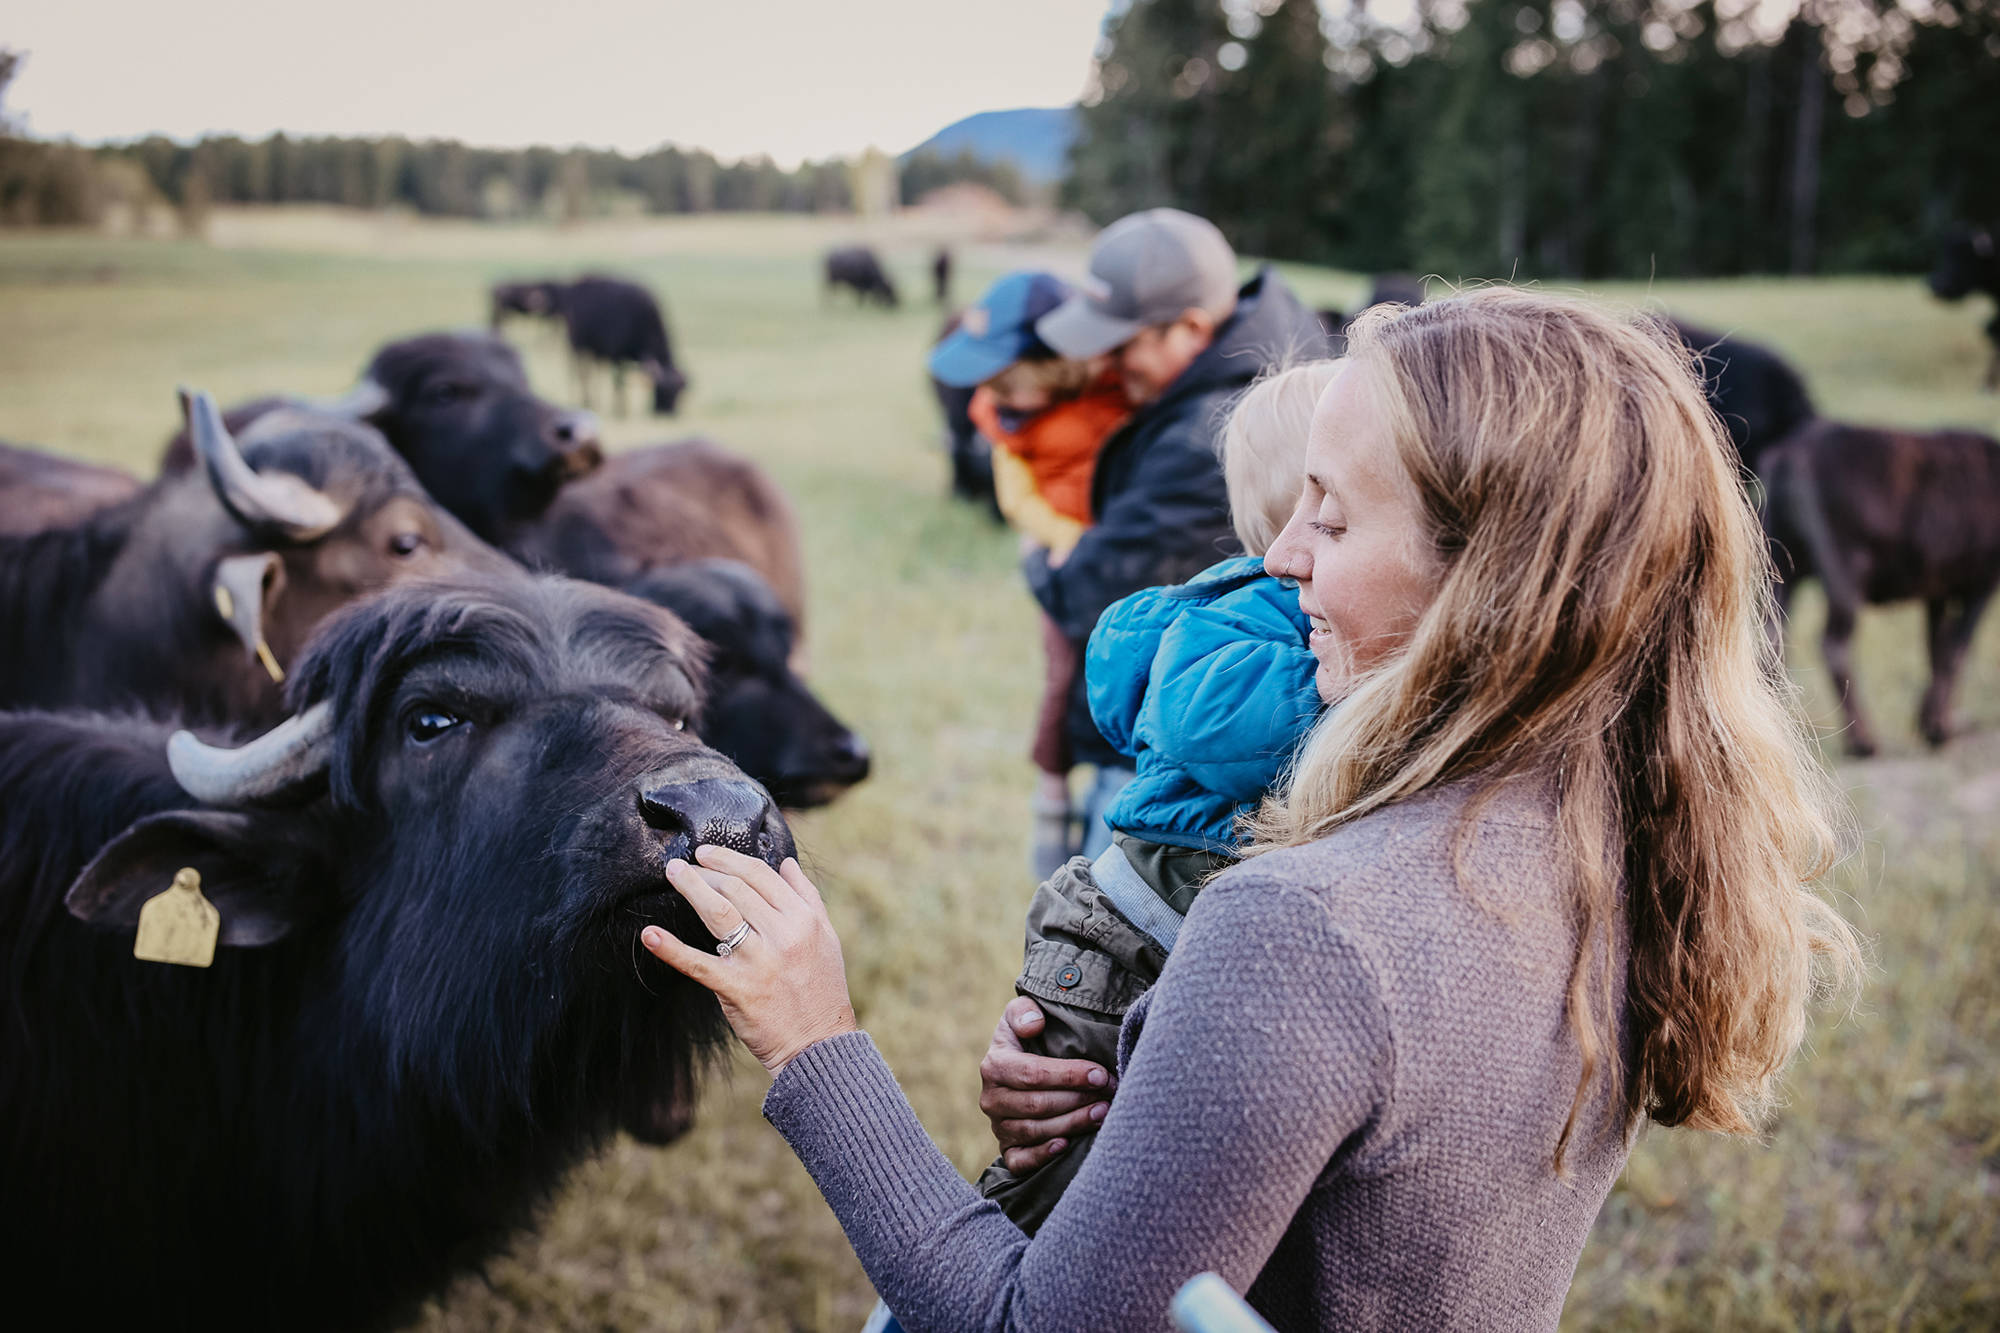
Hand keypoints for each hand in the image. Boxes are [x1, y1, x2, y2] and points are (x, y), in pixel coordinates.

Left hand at [640, 846, 858, 1075]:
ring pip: (719, 912)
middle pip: (736, 888)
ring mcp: (760, 962)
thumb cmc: (822, 991)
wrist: (819, 1046)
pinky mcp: (738, 989)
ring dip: (691, 887)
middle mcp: (784, 935)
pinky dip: (670, 949)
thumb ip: (808, 897)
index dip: (729, 859)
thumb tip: (786, 863)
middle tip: (682, 865)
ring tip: (671, 874)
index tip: (707, 853)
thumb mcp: (827, 938)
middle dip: (705, 871)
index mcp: (805, 920)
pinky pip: (698, 964)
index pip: (761, 876)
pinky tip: (649, 935)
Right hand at [978, 997, 1114, 1172]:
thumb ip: (1024, 1011)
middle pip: (1038, 1105)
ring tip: (1102, 1113)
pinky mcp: (1008, 1149)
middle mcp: (991, 1099)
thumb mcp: (1020, 1016)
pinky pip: (1020, 1160)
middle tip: (1109, 1094)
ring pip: (1035, 1131)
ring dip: (1072, 1123)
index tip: (1100, 1073)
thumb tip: (1034, 1024)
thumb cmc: (1027, 1040)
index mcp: (994, 1066)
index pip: (1033, 1074)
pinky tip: (1066, 1146)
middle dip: (1077, 1099)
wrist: (1019, 1070)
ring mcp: (999, 1127)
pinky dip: (1042, 1155)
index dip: (1068, 1075)